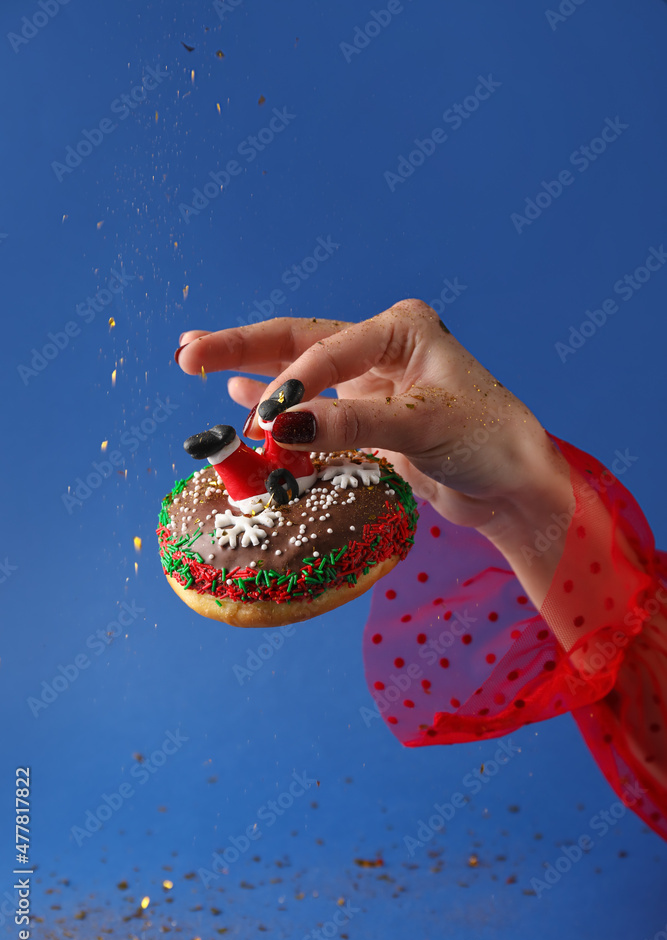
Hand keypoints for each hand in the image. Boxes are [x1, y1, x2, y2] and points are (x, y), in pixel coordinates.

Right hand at [175, 299, 566, 533]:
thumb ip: (352, 423)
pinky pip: (313, 408)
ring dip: (252, 369)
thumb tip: (282, 425)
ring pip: (300, 371)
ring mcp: (372, 382)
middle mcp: (382, 347)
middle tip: (187, 351)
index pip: (326, 348)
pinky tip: (242, 394)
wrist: (513, 486)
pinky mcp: (367, 418)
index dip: (290, 383)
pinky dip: (280, 404)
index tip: (266, 420)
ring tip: (195, 357)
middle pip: (299, 343)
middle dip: (243, 347)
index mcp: (401, 328)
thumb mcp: (423, 426)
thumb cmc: (488, 441)